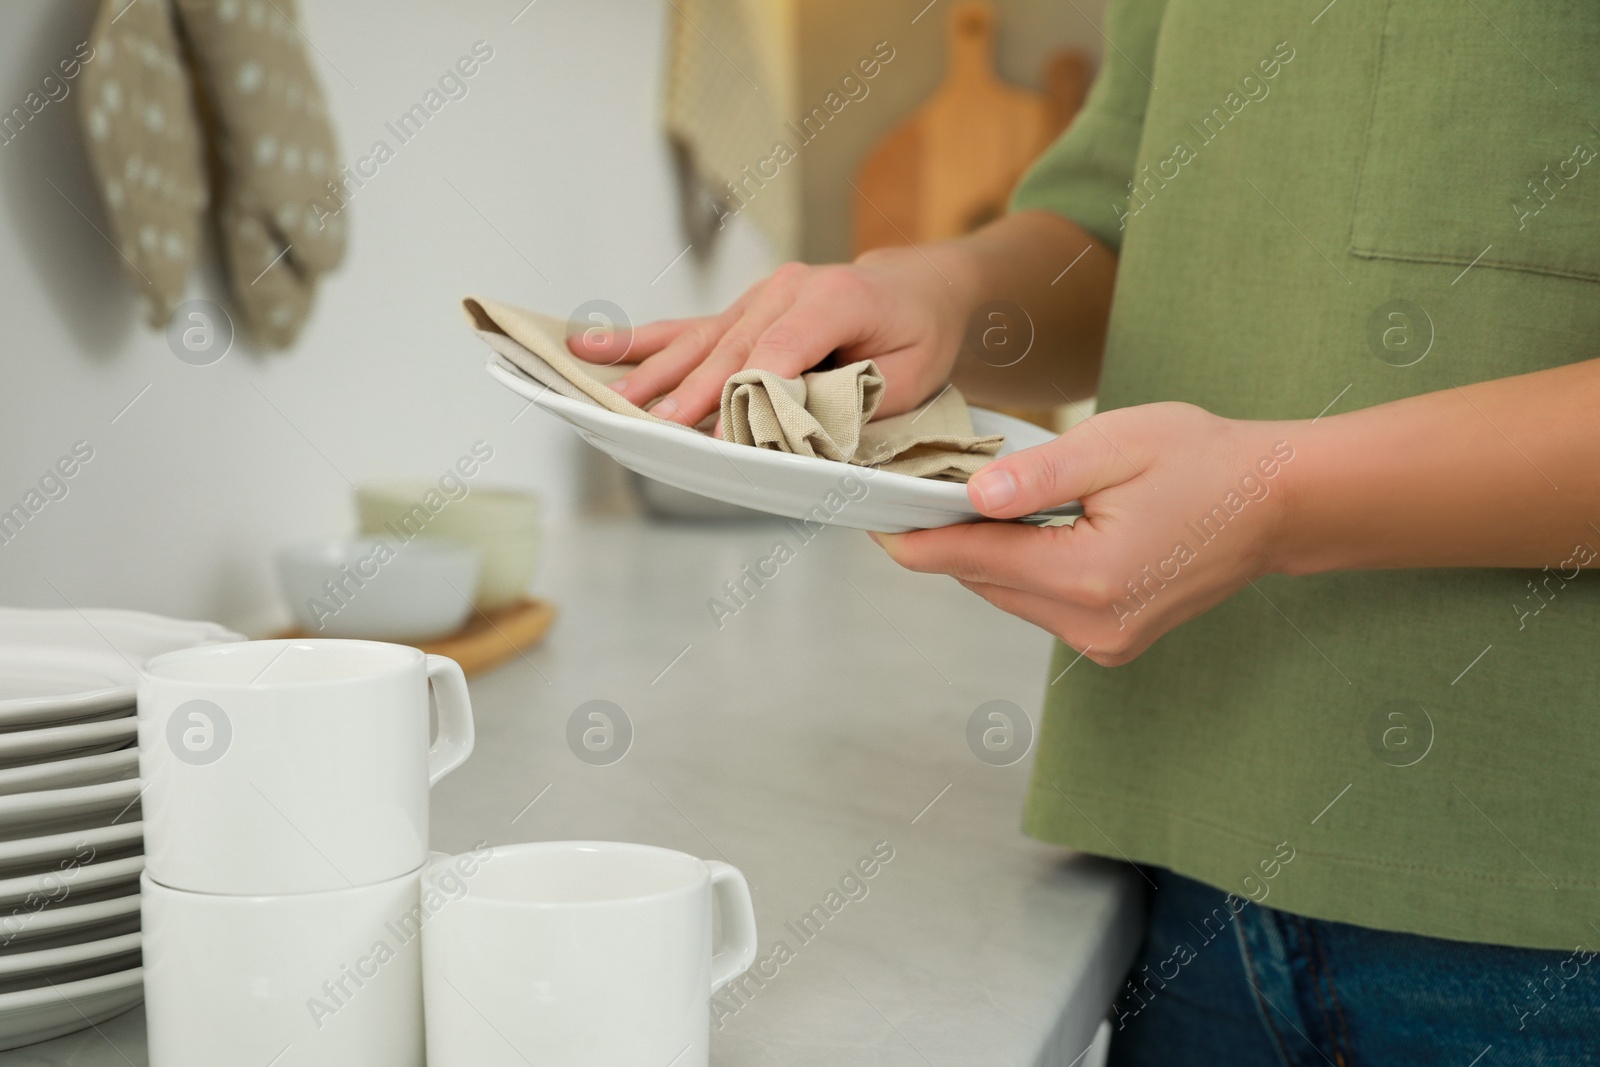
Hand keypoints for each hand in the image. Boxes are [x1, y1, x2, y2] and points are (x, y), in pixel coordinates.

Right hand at [565, 247, 971, 428]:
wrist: (918, 287)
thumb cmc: (917, 333)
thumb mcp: (908, 375)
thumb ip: (852, 399)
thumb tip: (795, 429)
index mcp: (836, 296)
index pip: (782, 347)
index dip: (749, 390)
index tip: (722, 431)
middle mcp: (789, 288)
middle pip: (732, 346)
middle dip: (693, 390)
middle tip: (660, 428)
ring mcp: (760, 296)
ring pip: (700, 339)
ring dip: (656, 374)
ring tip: (615, 400)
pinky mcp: (743, 311)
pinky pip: (687, 329)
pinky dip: (641, 342)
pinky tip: (591, 346)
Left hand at [871, 403, 1297, 664]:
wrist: (1278, 503)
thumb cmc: (1206, 461)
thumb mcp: (1117, 445)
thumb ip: (1039, 474)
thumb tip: (972, 496)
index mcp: (1092, 576)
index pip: (976, 560)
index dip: (917, 540)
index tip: (872, 523)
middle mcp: (1094, 624)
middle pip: (987, 581)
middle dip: (951, 541)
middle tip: (916, 497)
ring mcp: (1105, 642)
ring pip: (1010, 595)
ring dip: (989, 555)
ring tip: (974, 505)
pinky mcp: (1112, 642)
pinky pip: (1041, 604)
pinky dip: (1023, 570)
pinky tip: (1029, 531)